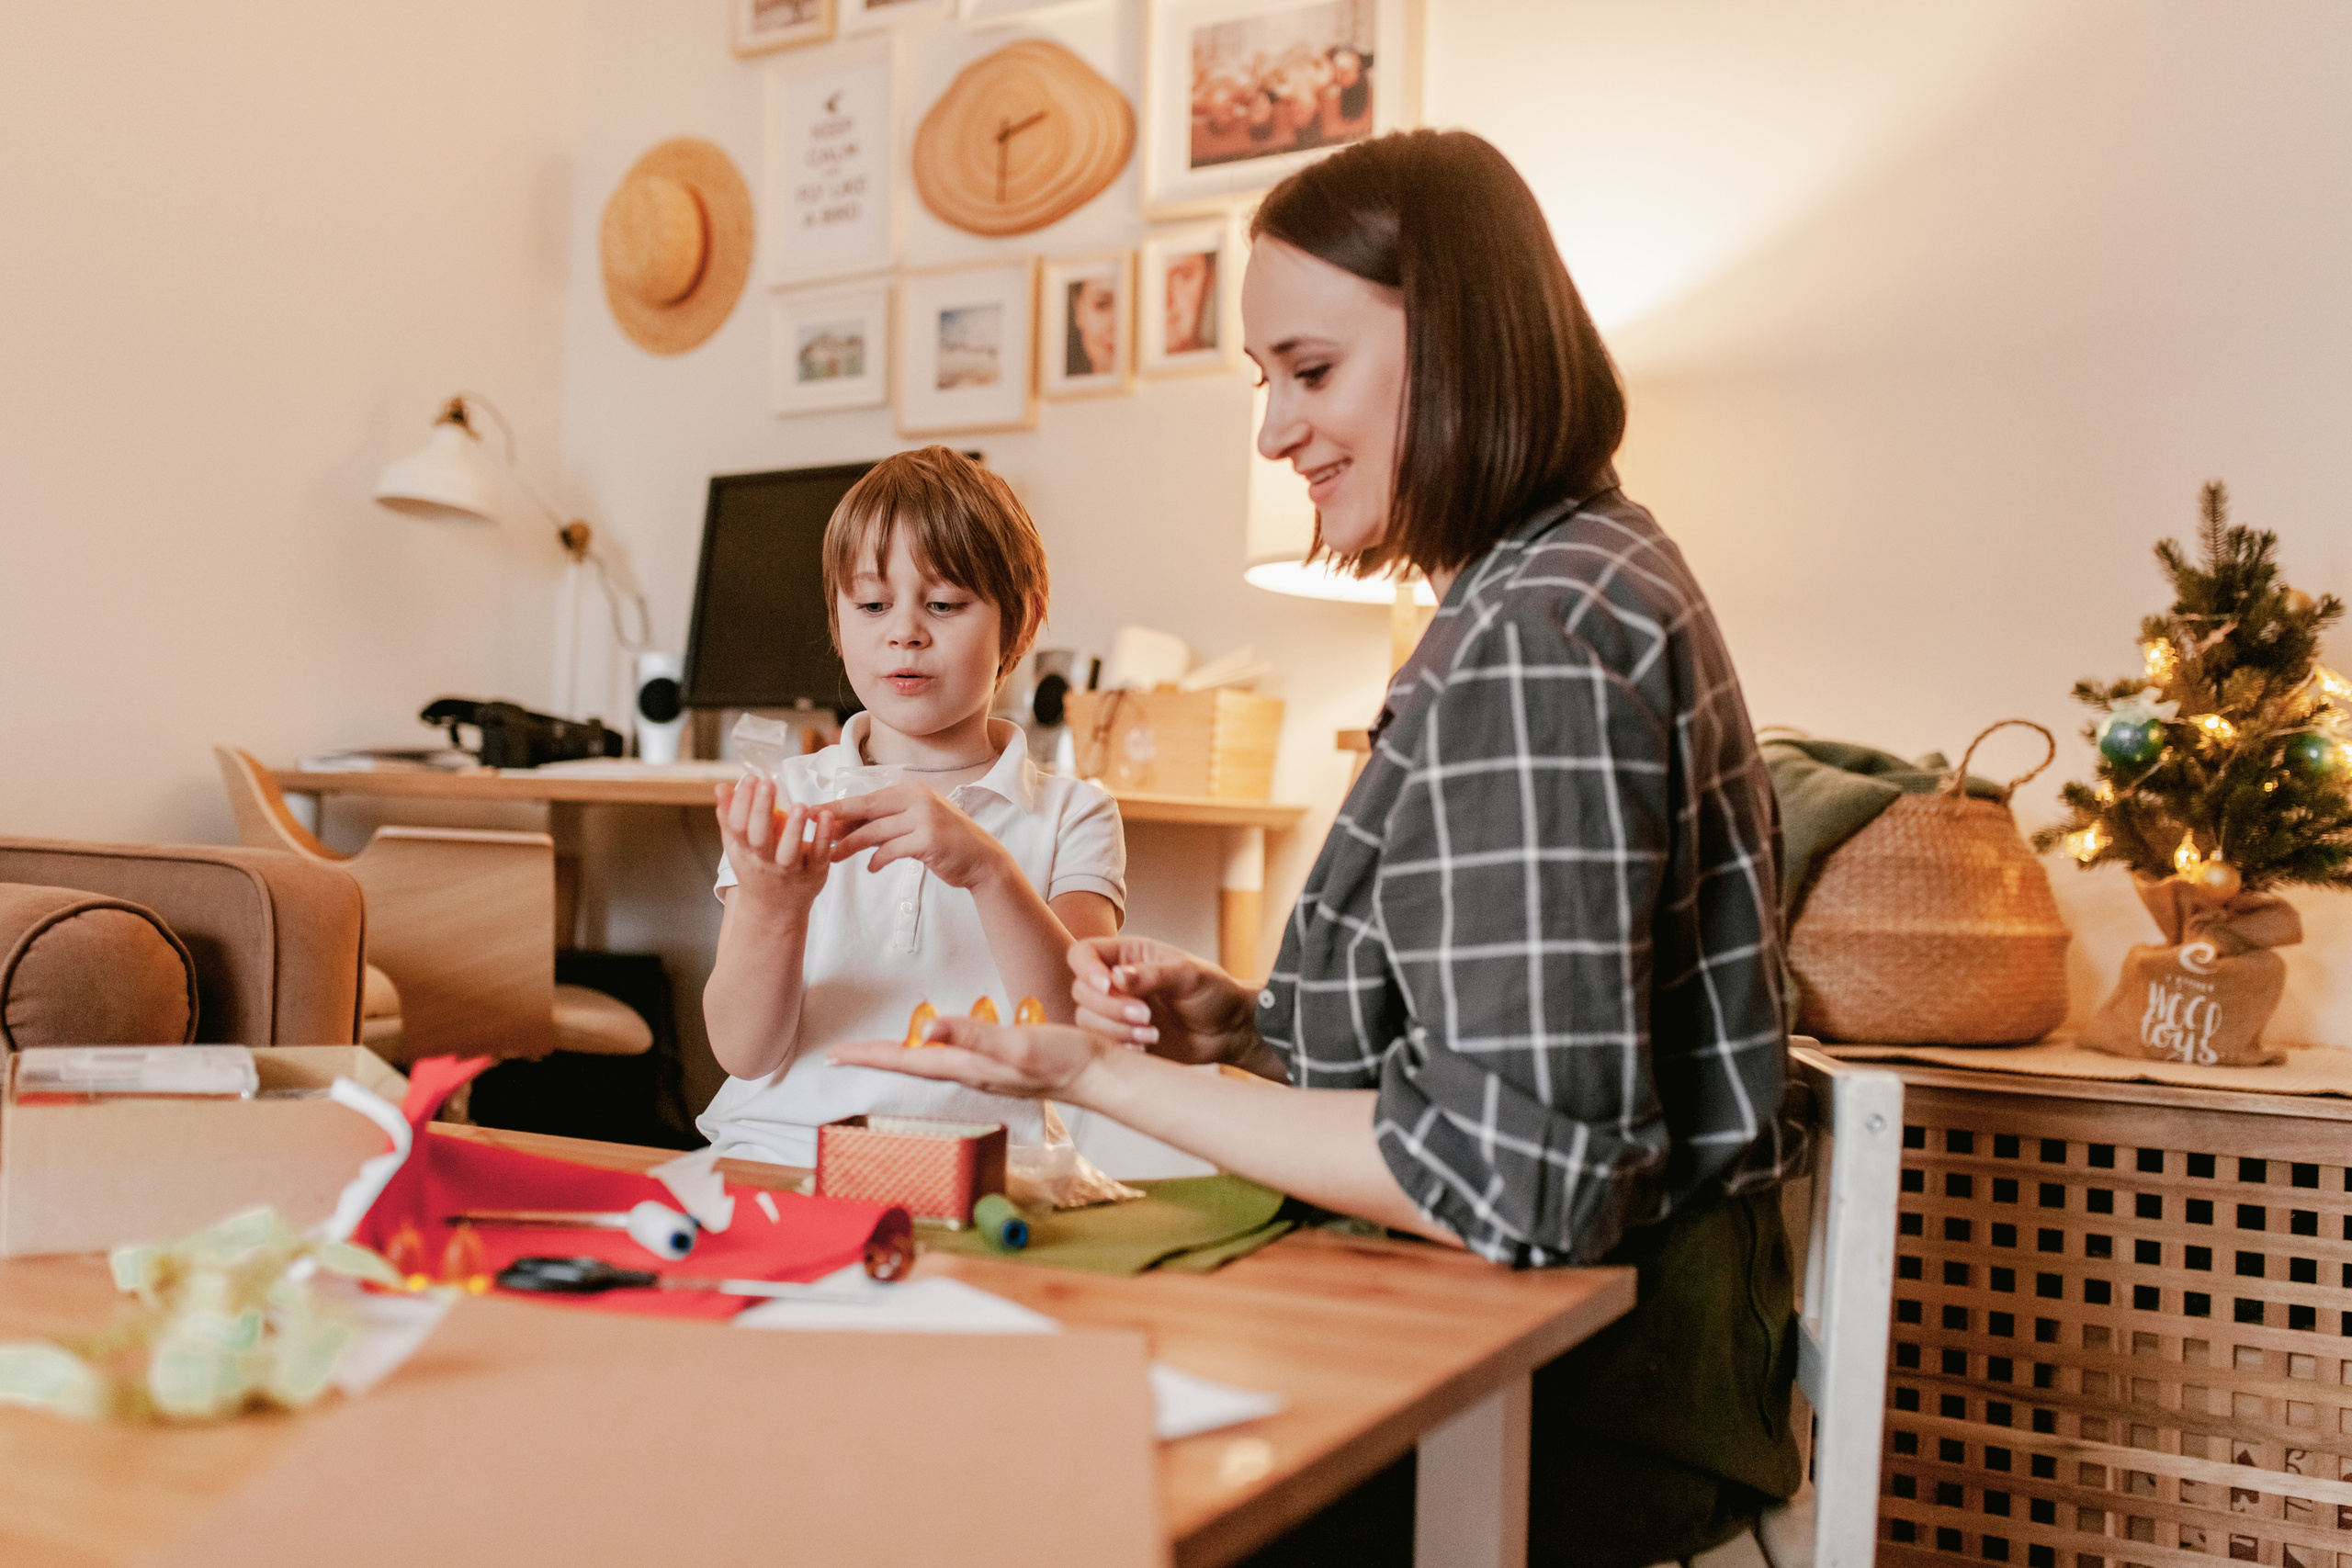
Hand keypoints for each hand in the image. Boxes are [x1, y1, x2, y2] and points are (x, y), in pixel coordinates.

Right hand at [713, 776, 837, 917]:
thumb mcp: (737, 847)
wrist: (773, 910)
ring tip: (798, 805)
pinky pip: (818, 855)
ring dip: (793, 828)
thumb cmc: (755, 870)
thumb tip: (720, 786)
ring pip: (789, 851)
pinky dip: (822, 836)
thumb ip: (729, 817)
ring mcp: (790, 870)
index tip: (749, 778)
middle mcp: (764, 862)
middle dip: (761, 810)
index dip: (741, 803)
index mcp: (744, 852)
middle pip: (760, 837)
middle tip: (767, 784)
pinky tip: (825, 815)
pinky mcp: (814, 874)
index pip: (738, 826)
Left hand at [826, 783, 1014, 891]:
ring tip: (832, 856)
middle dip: (836, 818)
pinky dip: (878, 860)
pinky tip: (871, 868)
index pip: (867, 798)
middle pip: (867, 808)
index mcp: (912, 790)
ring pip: (876, 831)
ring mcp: (925, 818)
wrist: (982, 859)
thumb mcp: (916, 824)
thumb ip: (887, 822)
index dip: (838, 807)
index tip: (813, 812)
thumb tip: (847, 825)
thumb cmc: (945, 843)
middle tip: (810, 826)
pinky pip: (892, 850)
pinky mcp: (929, 840)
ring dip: (850, 845)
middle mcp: (918, 798)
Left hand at [828, 1013, 1105, 1100]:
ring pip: (927, 1063)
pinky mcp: (998, 1065)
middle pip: (909, 1064)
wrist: (1098, 1074)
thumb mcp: (1017, 1042)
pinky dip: (929, 1052)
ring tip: (874, 1052)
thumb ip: (973, 1034)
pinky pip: (950, 1059)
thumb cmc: (1063, 1059)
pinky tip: (933, 1047)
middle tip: (841, 1054)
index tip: (834, 1054)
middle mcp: (968, 1072)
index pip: (905, 1060)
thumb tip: (929, 1029)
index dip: (868, 1056)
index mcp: (966, 1066)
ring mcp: (983, 1071)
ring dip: (898, 1057)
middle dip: (874, 1058)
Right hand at [1068, 936, 1261, 1067]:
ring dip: (1115, 1030)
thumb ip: (1151, 974)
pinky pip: (1100, 1044)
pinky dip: (1119, 1046)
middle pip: (1080, 991)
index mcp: (1128, 955)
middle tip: (1146, 1015)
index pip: (1083, 954)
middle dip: (1109, 1007)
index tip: (1108, 985)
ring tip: (1151, 1033)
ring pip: (1086, 1020)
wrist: (1228, 1029)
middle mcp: (1115, 982)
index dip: (1087, 969)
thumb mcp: (1188, 975)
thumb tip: (1115, 977)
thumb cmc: (1213, 992)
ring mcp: (1116, 1012)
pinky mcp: (1121, 1038)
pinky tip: (1146, 1046)